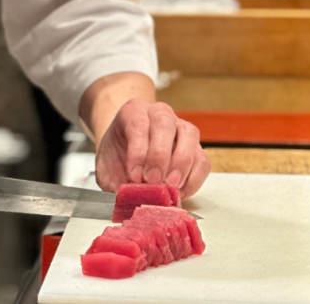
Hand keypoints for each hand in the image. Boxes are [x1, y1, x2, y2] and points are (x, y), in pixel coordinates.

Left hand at [95, 99, 210, 198]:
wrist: (126, 150)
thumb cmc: (117, 156)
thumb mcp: (107, 166)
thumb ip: (113, 180)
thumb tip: (127, 198)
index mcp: (133, 111)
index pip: (138, 124)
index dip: (138, 152)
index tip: (134, 176)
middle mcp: (159, 113)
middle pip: (164, 123)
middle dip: (160, 155)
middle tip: (153, 181)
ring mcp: (181, 127)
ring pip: (190, 135)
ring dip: (182, 164)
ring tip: (170, 187)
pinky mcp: (196, 147)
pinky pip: (202, 160)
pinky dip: (193, 179)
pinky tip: (179, 193)